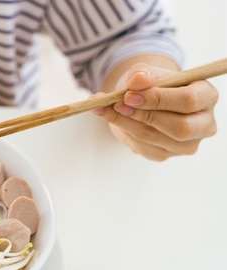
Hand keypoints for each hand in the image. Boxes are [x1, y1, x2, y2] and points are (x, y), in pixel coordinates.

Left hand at [94, 62, 218, 160]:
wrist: (145, 99)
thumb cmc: (154, 84)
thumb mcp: (148, 72)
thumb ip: (143, 74)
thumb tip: (136, 81)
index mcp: (207, 96)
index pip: (189, 101)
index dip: (158, 99)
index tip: (130, 94)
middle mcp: (203, 124)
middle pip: (179, 127)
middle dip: (144, 115)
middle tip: (118, 104)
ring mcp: (186, 144)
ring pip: (154, 138)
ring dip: (126, 123)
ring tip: (106, 108)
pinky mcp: (165, 154)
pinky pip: (142, 147)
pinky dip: (123, 131)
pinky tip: (110, 117)